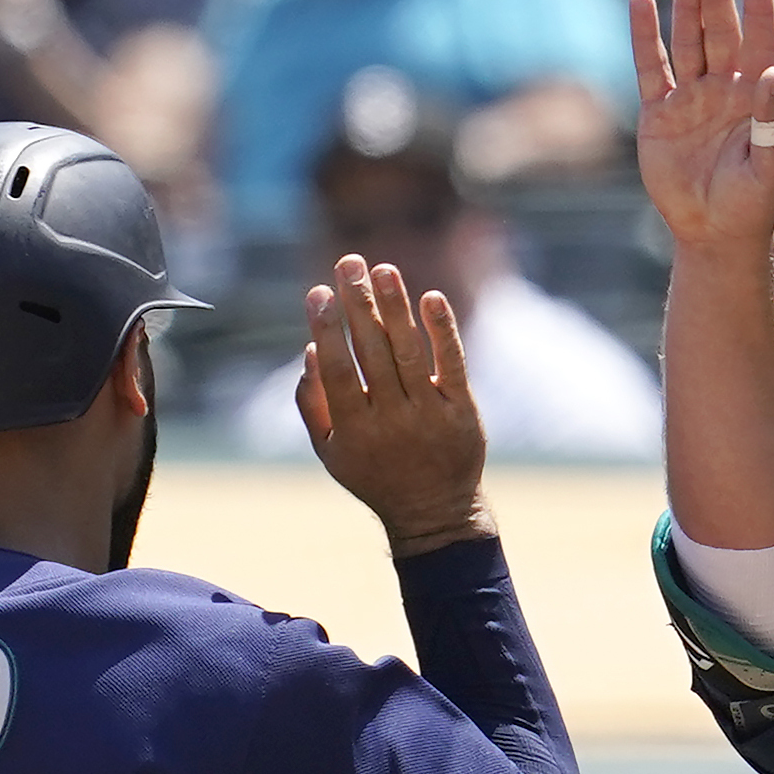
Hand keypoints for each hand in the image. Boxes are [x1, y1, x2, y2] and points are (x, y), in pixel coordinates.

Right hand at [294, 255, 492, 559]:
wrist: (434, 511)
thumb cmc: (373, 475)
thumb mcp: (330, 452)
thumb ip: (313, 404)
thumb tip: (311, 349)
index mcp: (355, 430)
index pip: (339, 370)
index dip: (328, 329)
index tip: (318, 291)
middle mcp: (393, 420)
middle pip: (373, 352)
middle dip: (359, 303)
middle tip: (349, 262)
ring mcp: (430, 414)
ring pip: (410, 351)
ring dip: (396, 306)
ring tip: (383, 269)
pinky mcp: (462, 410)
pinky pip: (453, 363)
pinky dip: (443, 330)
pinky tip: (430, 297)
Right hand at [631, 0, 773, 251]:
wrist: (715, 235)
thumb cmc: (754, 203)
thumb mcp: (772, 166)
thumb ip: (773, 121)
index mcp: (757, 97)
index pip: (761, 41)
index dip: (759, 7)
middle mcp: (725, 89)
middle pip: (720, 30)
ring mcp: (691, 98)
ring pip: (687, 41)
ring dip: (686, 4)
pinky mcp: (659, 114)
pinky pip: (650, 68)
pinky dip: (645, 36)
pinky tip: (642, 1)